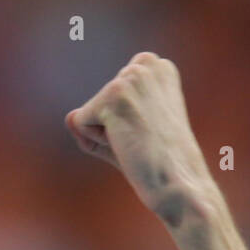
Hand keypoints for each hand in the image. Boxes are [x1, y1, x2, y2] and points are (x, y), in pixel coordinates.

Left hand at [65, 52, 215, 226]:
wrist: (179, 185)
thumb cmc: (158, 164)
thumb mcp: (129, 135)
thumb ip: (97, 122)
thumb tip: (69, 117)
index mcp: (159, 68)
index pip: (113, 92)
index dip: (125, 120)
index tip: (151, 133)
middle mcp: (146, 65)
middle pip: (100, 101)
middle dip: (113, 126)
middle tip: (144, 141)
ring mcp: (130, 78)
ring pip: (89, 111)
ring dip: (105, 135)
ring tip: (136, 143)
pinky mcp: (113, 96)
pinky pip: (80, 122)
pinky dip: (95, 141)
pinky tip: (127, 145)